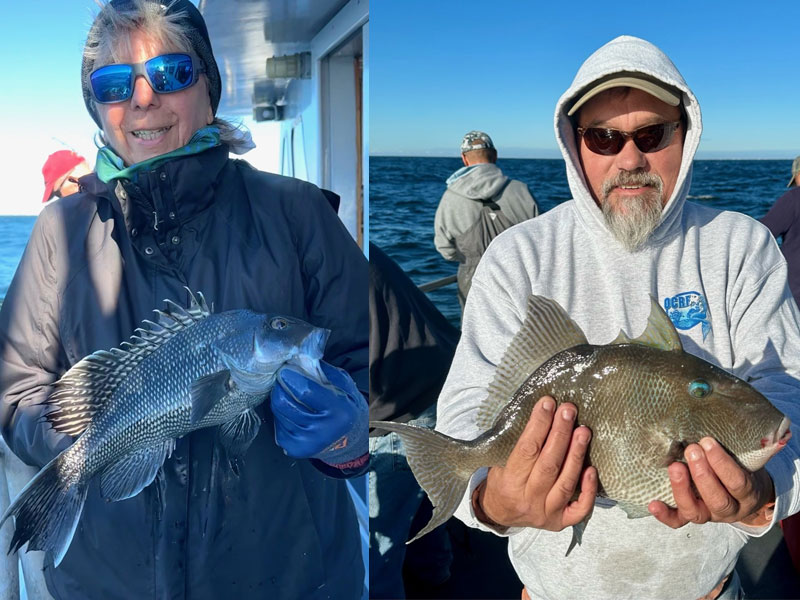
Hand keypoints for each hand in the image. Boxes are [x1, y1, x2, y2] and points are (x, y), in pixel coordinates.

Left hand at [270, 362, 366, 464]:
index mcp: (339, 412)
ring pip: (278, 412)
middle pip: (284, 402)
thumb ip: (324, 370)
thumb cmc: (345, 407)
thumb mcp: (344, 385)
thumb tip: (299, 358)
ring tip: (288, 392)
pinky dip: (281, 413)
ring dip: (279, 397)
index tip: (286, 368)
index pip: (305, 390)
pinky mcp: (295, 449)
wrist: (348, 439)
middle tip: (283, 378)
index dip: (291, 376)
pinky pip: (278, 423)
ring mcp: (307, 443)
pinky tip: (292, 410)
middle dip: (280, 385)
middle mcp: (322, 431)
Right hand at [477, 396, 596, 529]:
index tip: (548, 403)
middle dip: (561, 434)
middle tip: (569, 410)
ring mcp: (546, 513)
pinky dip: (588, 490)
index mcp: (509, 482)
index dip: (539, 425)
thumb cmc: (501, 481)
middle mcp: (528, 499)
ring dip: (576, 454)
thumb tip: (543, 414)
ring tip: (584, 431)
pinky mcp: (560, 522)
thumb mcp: (499, 462)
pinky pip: (579, 509)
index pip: (527, 450)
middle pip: (549, 464)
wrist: (500, 514)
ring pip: (566, 483)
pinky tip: (592, 469)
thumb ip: (519, 446)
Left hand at [648, 437, 775, 527]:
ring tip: (674, 467)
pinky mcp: (692, 517)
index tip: (707, 441)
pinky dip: (665, 515)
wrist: (744, 494)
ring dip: (682, 489)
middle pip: (717, 499)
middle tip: (691, 449)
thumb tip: (735, 418)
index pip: (737, 482)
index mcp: (747, 493)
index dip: (722, 463)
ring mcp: (710, 515)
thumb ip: (741, 447)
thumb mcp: (748, 459)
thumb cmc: (742, 468)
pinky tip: (653, 503)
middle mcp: (729, 509)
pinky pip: (678, 522)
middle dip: (702, 474)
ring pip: (696, 512)